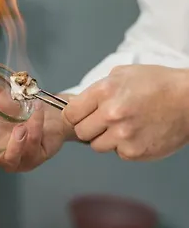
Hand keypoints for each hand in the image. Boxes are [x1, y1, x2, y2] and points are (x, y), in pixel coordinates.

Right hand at [0, 57, 71, 176]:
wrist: (48, 113)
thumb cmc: (18, 107)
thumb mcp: (1, 92)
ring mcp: (14, 159)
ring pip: (10, 161)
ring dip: (15, 144)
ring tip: (21, 127)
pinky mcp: (34, 159)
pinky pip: (32, 148)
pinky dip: (34, 128)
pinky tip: (36, 112)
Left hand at [62, 65, 188, 159]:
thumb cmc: (158, 84)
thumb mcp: (122, 74)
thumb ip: (98, 89)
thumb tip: (80, 103)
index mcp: (104, 92)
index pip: (70, 113)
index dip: (75, 115)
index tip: (81, 115)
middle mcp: (111, 114)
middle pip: (81, 131)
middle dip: (89, 127)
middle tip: (103, 122)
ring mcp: (122, 135)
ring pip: (97, 145)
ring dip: (106, 138)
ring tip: (123, 127)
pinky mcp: (134, 151)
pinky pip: (118, 153)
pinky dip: (124, 146)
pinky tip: (138, 133)